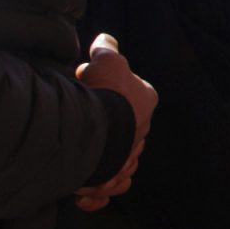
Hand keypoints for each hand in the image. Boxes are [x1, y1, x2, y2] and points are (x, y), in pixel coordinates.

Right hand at [73, 34, 156, 209]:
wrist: (98, 129)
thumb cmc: (106, 92)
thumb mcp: (106, 61)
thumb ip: (106, 49)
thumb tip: (105, 40)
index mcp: (146, 99)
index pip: (132, 92)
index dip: (108, 86)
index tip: (87, 81)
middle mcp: (143, 129)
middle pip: (126, 125)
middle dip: (108, 122)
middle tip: (84, 115)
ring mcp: (130, 155)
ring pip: (120, 157)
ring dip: (105, 154)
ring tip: (85, 150)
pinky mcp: (114, 179)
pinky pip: (111, 186)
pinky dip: (101, 188)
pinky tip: (90, 185)